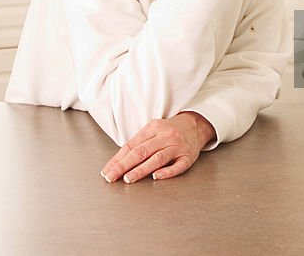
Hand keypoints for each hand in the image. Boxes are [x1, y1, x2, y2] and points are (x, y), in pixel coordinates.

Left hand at [100, 112, 216, 183]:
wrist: (196, 125)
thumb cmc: (170, 130)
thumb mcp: (153, 130)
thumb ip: (138, 143)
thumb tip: (118, 161)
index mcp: (153, 128)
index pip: (131, 145)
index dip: (118, 159)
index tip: (107, 171)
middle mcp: (165, 136)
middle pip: (142, 151)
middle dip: (124, 165)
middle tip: (112, 177)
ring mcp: (177, 147)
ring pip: (157, 158)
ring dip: (141, 169)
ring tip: (129, 178)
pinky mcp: (188, 157)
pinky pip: (178, 166)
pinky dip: (167, 172)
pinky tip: (157, 177)